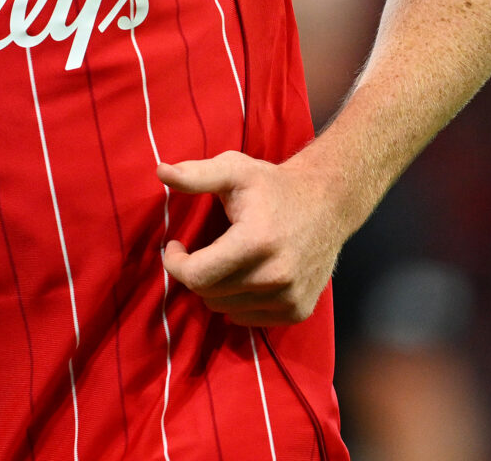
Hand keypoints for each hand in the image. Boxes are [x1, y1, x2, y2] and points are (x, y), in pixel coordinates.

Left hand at [157, 149, 352, 326]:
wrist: (329, 203)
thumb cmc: (274, 186)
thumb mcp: (235, 170)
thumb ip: (196, 174)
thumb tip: (161, 171)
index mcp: (256, 241)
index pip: (197, 276)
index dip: (176, 264)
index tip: (176, 246)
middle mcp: (276, 276)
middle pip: (209, 294)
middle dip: (197, 272)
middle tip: (203, 250)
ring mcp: (289, 297)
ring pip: (226, 309)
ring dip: (218, 288)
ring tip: (227, 260)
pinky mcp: (298, 311)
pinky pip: (248, 319)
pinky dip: (239, 302)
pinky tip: (247, 276)